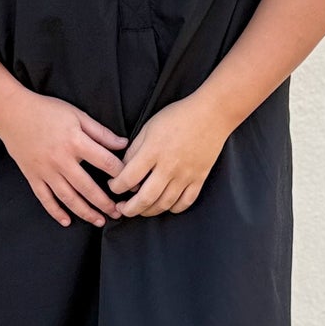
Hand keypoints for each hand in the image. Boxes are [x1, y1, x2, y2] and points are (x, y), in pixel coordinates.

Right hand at [0, 92, 128, 227]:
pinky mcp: (32, 176)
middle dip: (105, 203)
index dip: (121, 174)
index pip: (105, 162)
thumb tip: (123, 144)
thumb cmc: (47, 110)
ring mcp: (45, 171)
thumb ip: (101, 132)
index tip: (130, 183)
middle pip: (88, 187)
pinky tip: (66, 221)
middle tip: (118, 213)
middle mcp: (61, 160)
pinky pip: (45, 198)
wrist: (12, 113)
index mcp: (75, 142)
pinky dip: (55, 211)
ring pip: (68, 197)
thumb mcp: (77, 115)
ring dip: (85, 212)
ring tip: (99, 221)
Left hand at [108, 93, 230, 216]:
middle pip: (145, 198)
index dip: (116, 187)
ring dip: (148, 211)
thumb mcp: (149, 127)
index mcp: (153, 151)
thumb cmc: (178, 116)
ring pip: (164, 204)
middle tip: (122, 209)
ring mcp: (186, 175)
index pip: (128, 178)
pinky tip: (165, 206)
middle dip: (129, 209)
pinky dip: (173, 209)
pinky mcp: (199, 178)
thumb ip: (134, 149)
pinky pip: (185, 202)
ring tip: (140, 209)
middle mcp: (168, 167)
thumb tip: (124, 169)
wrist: (212, 114)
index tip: (113, 186)